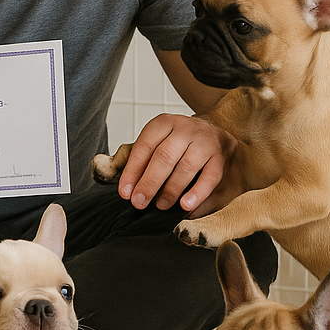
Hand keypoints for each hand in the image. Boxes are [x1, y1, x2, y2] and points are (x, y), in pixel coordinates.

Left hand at [115, 113, 237, 214]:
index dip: (132, 171)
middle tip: (139, 203)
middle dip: (149, 182)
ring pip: (187, 166)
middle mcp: (185, 128)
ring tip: (161, 205)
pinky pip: (210, 176)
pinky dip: (197, 192)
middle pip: (164, 156)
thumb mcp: (156, 143)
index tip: (125, 193)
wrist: (214, 133)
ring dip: (171, 189)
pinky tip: (185, 205)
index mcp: (163, 123)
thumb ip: (135, 158)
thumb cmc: (178, 145)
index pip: (144, 146)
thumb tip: (108, 173)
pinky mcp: (221, 156)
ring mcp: (205, 140)